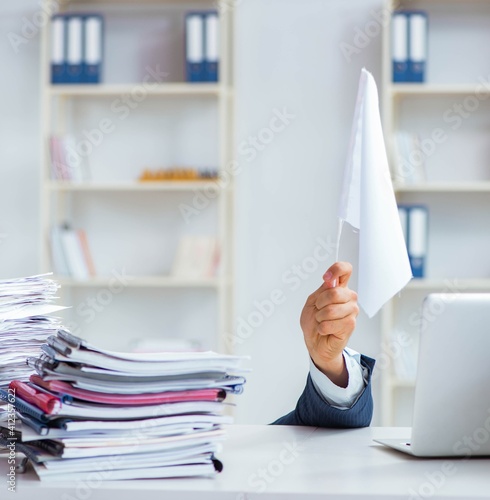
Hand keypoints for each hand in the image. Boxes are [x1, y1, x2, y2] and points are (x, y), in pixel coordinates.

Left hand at [300, 262, 358, 387]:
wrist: (315, 342)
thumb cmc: (314, 322)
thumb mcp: (312, 302)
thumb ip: (322, 290)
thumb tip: (331, 281)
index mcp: (339, 288)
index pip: (345, 269)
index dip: (336, 270)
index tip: (326, 278)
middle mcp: (348, 297)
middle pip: (335, 292)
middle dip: (320, 304)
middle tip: (319, 311)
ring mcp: (352, 311)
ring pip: (332, 309)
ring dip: (320, 318)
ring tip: (322, 321)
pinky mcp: (351, 324)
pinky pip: (332, 323)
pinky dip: (323, 328)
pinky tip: (325, 330)